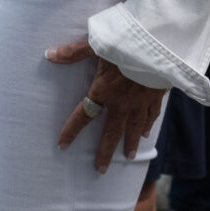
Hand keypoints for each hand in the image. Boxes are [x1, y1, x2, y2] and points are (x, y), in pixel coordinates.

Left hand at [47, 38, 166, 173]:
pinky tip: (148, 132)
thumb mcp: (97, 43)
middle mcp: (122, 102)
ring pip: (134, 128)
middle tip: (100, 170)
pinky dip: (149, 125)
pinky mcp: (157, 95)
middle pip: (111, 132)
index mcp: (104, 90)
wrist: (160, 43)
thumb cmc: (126, 41)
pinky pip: (152, 115)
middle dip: (105, 152)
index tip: (63, 145)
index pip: (84, 115)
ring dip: (130, 143)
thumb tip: (49, 55)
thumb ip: (74, 52)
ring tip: (128, 156)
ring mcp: (141, 101)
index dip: (72, 130)